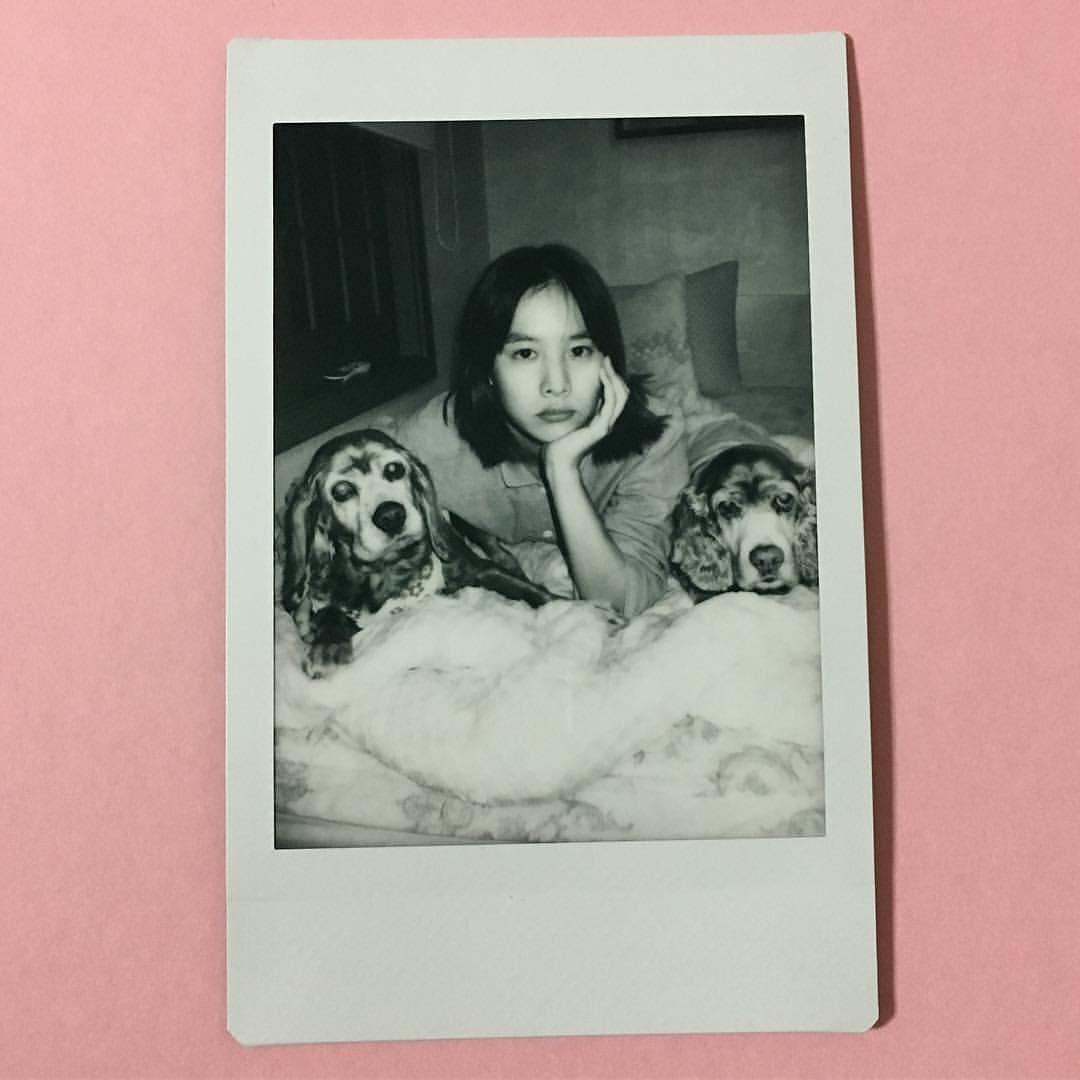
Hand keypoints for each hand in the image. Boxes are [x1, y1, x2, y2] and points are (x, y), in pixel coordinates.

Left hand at [542, 356, 629, 476]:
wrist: (557, 461)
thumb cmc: (560, 442)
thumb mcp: (572, 421)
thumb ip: (581, 411)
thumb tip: (581, 397)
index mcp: (602, 420)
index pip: (615, 396)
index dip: (612, 379)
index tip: (603, 364)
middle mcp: (608, 422)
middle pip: (622, 393)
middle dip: (615, 374)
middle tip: (606, 359)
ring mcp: (606, 425)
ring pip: (620, 396)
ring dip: (614, 377)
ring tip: (606, 363)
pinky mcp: (601, 429)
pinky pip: (611, 403)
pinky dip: (609, 387)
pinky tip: (602, 376)